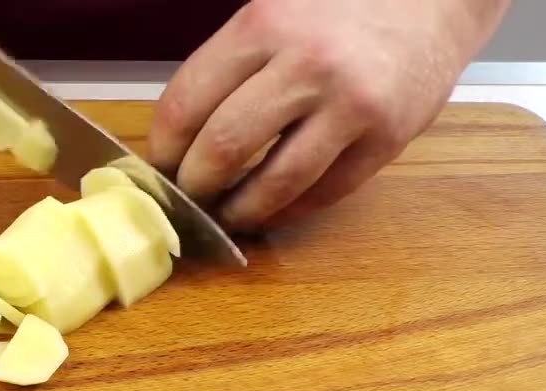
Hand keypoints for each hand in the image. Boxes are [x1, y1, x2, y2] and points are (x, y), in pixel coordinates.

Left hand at [148, 0, 510, 230]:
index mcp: (262, 27)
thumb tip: (176, 139)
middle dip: (195, 187)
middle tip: (189, 198)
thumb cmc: (337, 11)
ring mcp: (350, 105)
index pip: (185, 104)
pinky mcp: (385, 139)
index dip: (162, 150)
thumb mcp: (271, 14)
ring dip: (239, 211)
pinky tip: (271, 209)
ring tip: (226, 215)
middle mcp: (305, 65)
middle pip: (223, 149)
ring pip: (274, 184)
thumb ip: (228, 69)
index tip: (159, 168)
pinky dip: (288, 211)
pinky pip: (322, 193)